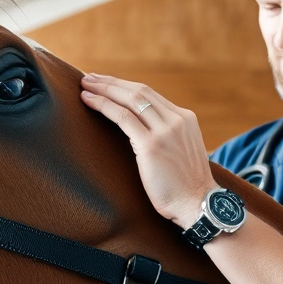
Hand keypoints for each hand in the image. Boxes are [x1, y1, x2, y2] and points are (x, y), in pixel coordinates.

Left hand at [79, 73, 212, 228]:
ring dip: (104, 90)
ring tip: (84, 86)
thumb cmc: (185, 188)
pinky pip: (123, 117)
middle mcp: (177, 120)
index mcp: (185, 119)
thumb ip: (167, 138)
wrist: (198, 205)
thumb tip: (142, 134)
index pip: (150, 95)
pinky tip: (88, 101)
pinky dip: (103, 106)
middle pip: (139, 91)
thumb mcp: (181, 153)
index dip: (125, 87)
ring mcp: (165, 131)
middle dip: (111, 82)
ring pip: (130, 100)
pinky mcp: (151, 145)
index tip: (106, 83)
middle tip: (89, 77)